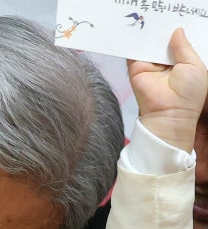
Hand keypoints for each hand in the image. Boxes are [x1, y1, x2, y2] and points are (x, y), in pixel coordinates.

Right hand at [128, 28, 207, 151]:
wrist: (168, 114)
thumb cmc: (188, 93)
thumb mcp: (194, 64)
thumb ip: (184, 47)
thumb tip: (177, 31)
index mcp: (183, 63)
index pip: (180, 44)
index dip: (180, 32)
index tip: (180, 18)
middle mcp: (166, 64)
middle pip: (164, 43)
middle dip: (165, 31)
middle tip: (167, 14)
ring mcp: (151, 66)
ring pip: (150, 45)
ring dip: (151, 34)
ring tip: (154, 18)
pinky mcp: (136, 69)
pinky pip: (134, 53)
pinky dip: (136, 42)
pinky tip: (140, 29)